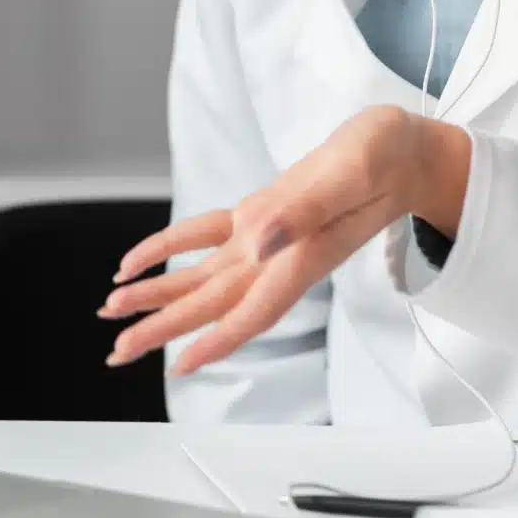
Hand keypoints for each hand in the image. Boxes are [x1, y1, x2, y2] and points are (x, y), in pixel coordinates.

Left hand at [97, 105, 470, 376]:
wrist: (404, 150)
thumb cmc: (387, 156)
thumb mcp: (351, 171)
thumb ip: (305, 209)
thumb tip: (257, 241)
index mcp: (302, 253)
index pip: (253, 310)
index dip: (216, 342)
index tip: (178, 367)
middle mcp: (280, 255)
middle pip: (214, 302)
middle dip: (165, 328)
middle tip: (118, 351)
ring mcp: (269, 237)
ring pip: (204, 276)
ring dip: (160, 296)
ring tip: (114, 311)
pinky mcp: (264, 215)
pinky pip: (205, 236)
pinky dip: (169, 247)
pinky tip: (138, 259)